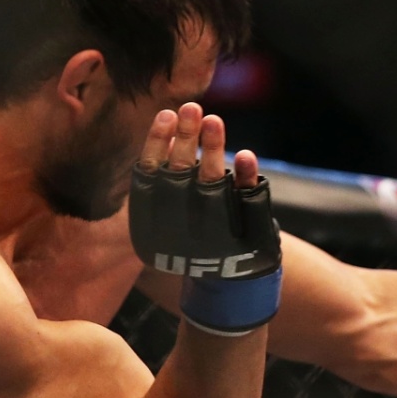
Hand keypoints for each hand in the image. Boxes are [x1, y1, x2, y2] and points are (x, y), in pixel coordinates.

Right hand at [129, 103, 279, 334]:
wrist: (227, 289)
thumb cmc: (195, 246)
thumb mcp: (170, 221)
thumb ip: (166, 182)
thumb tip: (167, 129)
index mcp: (155, 226)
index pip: (150, 178)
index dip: (156, 145)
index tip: (165, 115)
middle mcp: (180, 229)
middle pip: (178, 176)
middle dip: (184, 139)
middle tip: (190, 107)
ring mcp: (213, 231)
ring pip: (210, 184)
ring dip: (212, 150)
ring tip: (214, 119)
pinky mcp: (245, 234)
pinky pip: (246, 202)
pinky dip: (246, 179)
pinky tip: (246, 155)